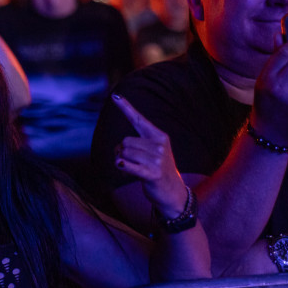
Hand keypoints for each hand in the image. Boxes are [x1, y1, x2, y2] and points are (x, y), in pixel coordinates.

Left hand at [111, 94, 188, 218]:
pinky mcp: (152, 173)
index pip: (139, 119)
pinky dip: (122, 166)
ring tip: (131, 168)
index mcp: (159, 136)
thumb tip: (119, 147)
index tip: (115, 95)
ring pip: (124, 153)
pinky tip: (123, 167)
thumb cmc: (157, 169)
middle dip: (121, 151)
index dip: (126, 107)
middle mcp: (159, 145)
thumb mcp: (153, 152)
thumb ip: (137, 144)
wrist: (172, 192)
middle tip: (130, 161)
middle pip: (125, 141)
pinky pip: (127, 165)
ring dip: (121, 161)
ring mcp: (157, 159)